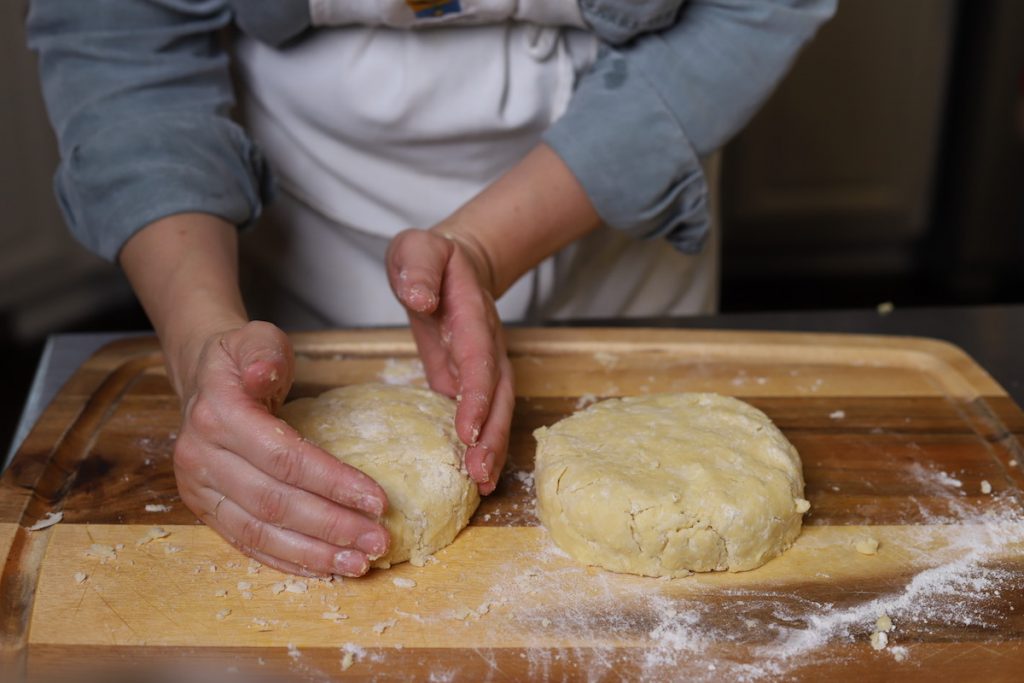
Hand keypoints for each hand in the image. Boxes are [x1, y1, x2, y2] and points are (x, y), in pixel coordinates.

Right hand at [172, 321, 390, 575]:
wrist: (202, 377)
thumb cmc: (242, 359)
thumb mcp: (256, 339)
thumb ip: (265, 353)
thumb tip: (266, 375)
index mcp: (218, 414)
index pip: (283, 457)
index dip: (332, 482)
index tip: (377, 500)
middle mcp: (201, 456)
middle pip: (274, 502)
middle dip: (331, 526)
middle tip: (378, 541)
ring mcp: (198, 488)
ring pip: (260, 531)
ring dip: (313, 553)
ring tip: (359, 563)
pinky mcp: (205, 508)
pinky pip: (247, 542)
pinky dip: (287, 560)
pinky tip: (323, 569)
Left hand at [386, 229, 514, 494]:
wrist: (457, 265)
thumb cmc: (431, 259)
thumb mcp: (416, 248)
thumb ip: (417, 266)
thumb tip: (420, 297)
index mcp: (472, 316)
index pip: (478, 359)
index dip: (476, 395)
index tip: (467, 429)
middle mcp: (486, 346)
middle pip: (500, 396)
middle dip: (492, 435)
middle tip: (480, 474)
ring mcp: (483, 366)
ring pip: (497, 411)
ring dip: (492, 447)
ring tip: (482, 485)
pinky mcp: (470, 382)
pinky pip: (482, 416)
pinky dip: (482, 445)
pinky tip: (476, 478)